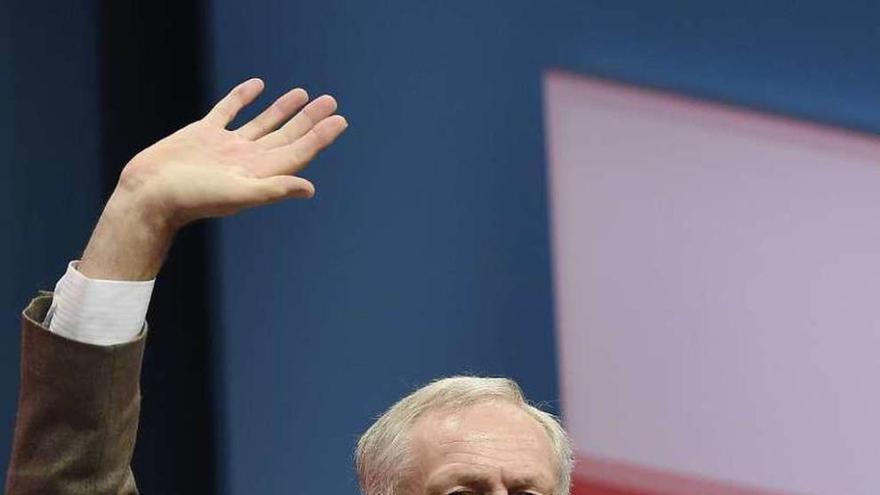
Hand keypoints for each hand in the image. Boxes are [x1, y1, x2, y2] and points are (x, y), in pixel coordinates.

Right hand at [121, 77, 346, 226]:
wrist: (148, 193)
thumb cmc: (191, 198)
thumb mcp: (237, 194)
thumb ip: (274, 189)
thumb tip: (310, 188)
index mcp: (259, 173)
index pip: (298, 152)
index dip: (320, 137)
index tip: (340, 121)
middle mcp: (246, 160)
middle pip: (287, 136)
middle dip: (309, 120)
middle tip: (331, 102)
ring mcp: (225, 146)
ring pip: (262, 123)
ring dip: (283, 110)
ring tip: (304, 94)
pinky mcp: (203, 134)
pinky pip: (229, 110)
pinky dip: (243, 97)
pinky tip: (258, 85)